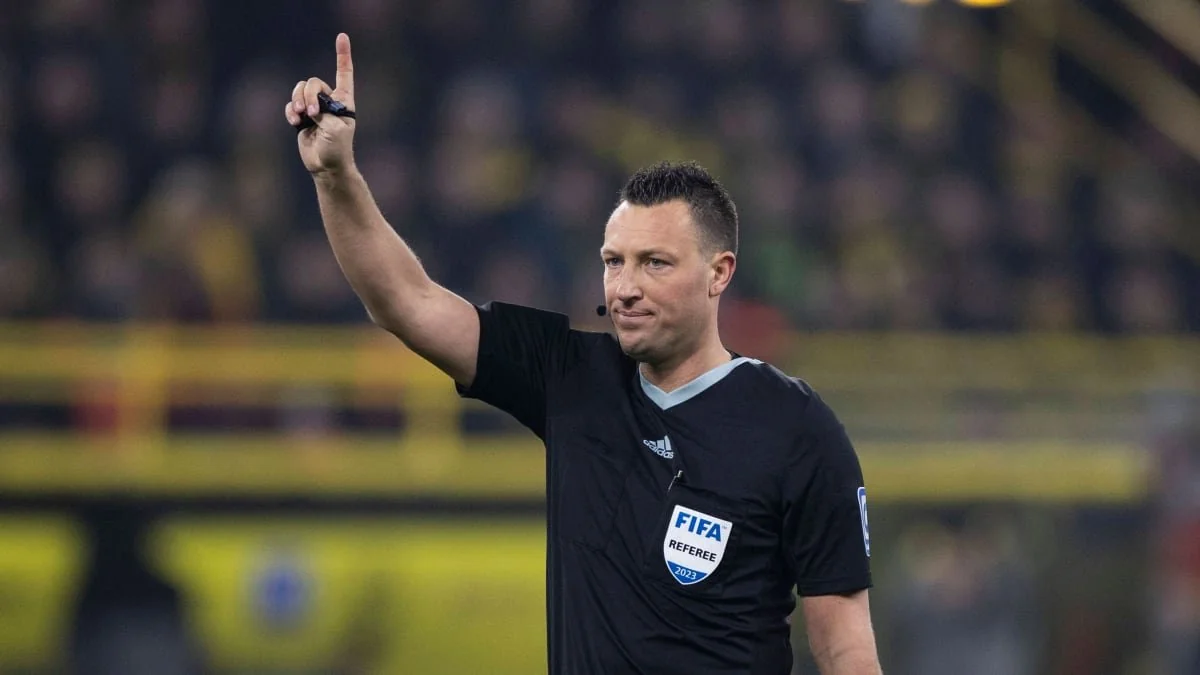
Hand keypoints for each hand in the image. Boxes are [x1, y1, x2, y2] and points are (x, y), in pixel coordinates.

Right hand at [285, 33, 356, 174]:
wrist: (326, 166)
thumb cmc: (337, 148)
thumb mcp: (335, 127)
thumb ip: (322, 111)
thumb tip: (307, 106)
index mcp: (344, 101)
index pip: (344, 73)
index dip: (343, 54)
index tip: (342, 36)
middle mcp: (329, 102)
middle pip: (313, 83)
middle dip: (308, 94)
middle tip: (310, 112)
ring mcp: (314, 109)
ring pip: (300, 91)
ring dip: (297, 100)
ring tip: (301, 116)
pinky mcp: (301, 118)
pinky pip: (291, 105)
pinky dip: (290, 112)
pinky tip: (295, 122)